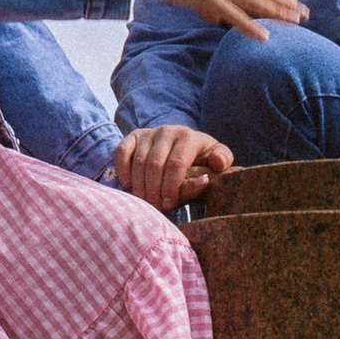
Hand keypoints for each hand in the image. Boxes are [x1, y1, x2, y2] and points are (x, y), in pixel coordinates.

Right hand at [115, 125, 233, 212]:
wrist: (182, 148)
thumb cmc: (199, 162)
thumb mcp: (213, 164)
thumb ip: (218, 166)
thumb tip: (209, 172)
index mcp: (188, 137)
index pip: (176, 163)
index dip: (170, 187)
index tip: (169, 205)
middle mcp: (167, 131)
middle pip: (155, 164)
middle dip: (154, 190)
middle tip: (155, 207)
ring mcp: (148, 133)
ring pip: (138, 162)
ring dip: (139, 186)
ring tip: (145, 202)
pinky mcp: (133, 137)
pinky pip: (121, 153)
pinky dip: (123, 171)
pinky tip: (130, 186)